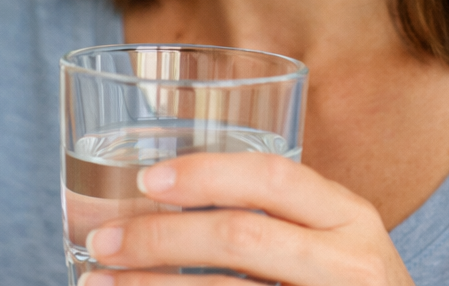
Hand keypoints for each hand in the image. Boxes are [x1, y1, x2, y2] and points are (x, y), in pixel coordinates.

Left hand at [81, 152, 415, 284]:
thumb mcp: (335, 242)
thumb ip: (281, 218)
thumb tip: (168, 196)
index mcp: (350, 216)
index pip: (275, 178)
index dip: (208, 174)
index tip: (148, 180)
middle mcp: (348, 262)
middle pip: (242, 238)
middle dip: (162, 238)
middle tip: (103, 240)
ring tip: (98, 283)